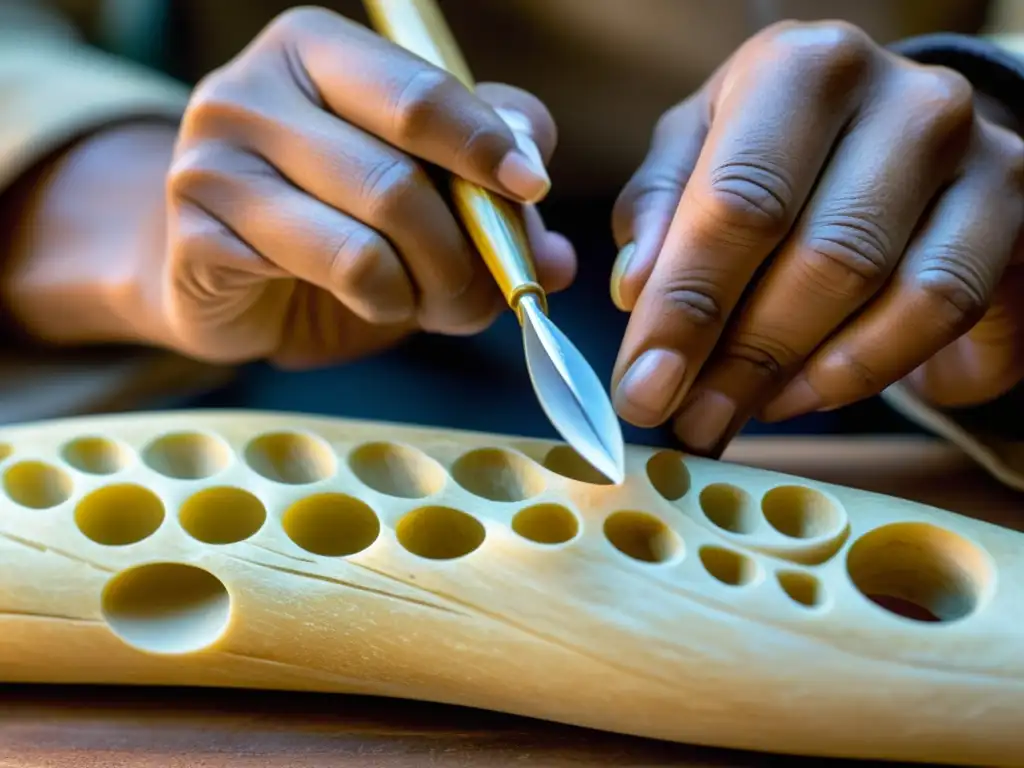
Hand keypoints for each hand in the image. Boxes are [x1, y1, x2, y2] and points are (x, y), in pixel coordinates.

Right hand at [155, 7, 573, 366]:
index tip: (531, 187)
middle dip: (470, 246)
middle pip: (401, 173)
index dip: (485, 143)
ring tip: (438, 303)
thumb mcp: (418, 185)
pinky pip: (335, 273)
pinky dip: (383, 301)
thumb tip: (554, 253)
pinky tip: (378, 303)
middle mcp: (252, 90)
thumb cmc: (331, 218)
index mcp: (314, 50)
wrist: (222, 271)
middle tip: (498, 284)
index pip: (417, 91)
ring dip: (433, 285)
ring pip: (373, 231)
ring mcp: (212, 160)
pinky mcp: (196, 233)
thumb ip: (484, 190)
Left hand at [608, 20, 1023, 452]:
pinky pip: (939, 309)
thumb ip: (661, 208)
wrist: (896, 140)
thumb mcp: (701, 156)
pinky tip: (801, 394)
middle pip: (814, 252)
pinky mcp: (1011, 205)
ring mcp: (969, 149)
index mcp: (799, 69)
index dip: (685, 310)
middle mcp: (897, 96)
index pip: (738, 202)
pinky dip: (861, 368)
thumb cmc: (776, 151)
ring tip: (734, 413)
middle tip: (688, 421)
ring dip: (792, 373)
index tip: (643, 389)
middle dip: (737, 358)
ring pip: (878, 287)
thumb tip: (635, 289)